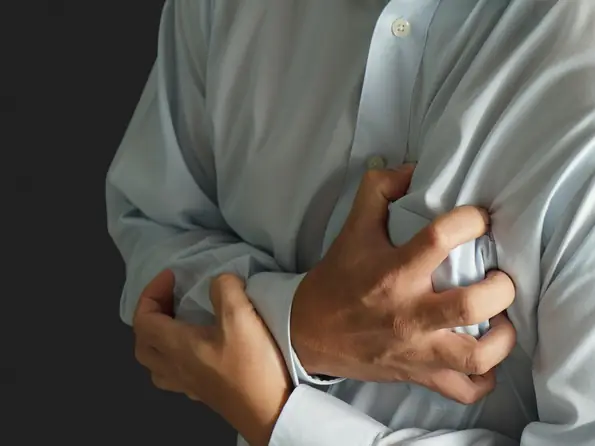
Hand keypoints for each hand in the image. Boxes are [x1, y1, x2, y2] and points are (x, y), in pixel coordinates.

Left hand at [133, 270, 290, 445]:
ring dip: (158, 338)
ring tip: (179, 323)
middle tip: (172, 298)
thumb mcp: (240, 315)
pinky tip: (197, 349)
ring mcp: (187, 385)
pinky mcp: (203, 394)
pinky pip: (174, 374)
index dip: (151, 292)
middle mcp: (174, 368)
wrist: (270, 410)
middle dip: (150, 314)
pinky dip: (175, 356)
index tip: (173, 276)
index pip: (143, 318)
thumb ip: (224, 289)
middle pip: (143, 342)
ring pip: (155, 362)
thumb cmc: (251, 364)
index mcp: (176, 346)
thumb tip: (220, 281)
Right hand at [292, 165, 516, 403]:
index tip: (480, 218)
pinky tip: (484, 358)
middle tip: (499, 276)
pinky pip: (462, 390)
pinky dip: (483, 379)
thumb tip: (410, 169)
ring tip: (499, 319)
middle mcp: (407, 313)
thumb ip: (378, 191)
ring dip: (501, 337)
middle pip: (472, 303)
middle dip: (500, 286)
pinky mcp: (416, 374)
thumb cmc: (336, 280)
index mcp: (392, 272)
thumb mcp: (351, 230)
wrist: (308, 333)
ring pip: (475, 355)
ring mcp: (414, 349)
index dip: (472, 220)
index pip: (442, 237)